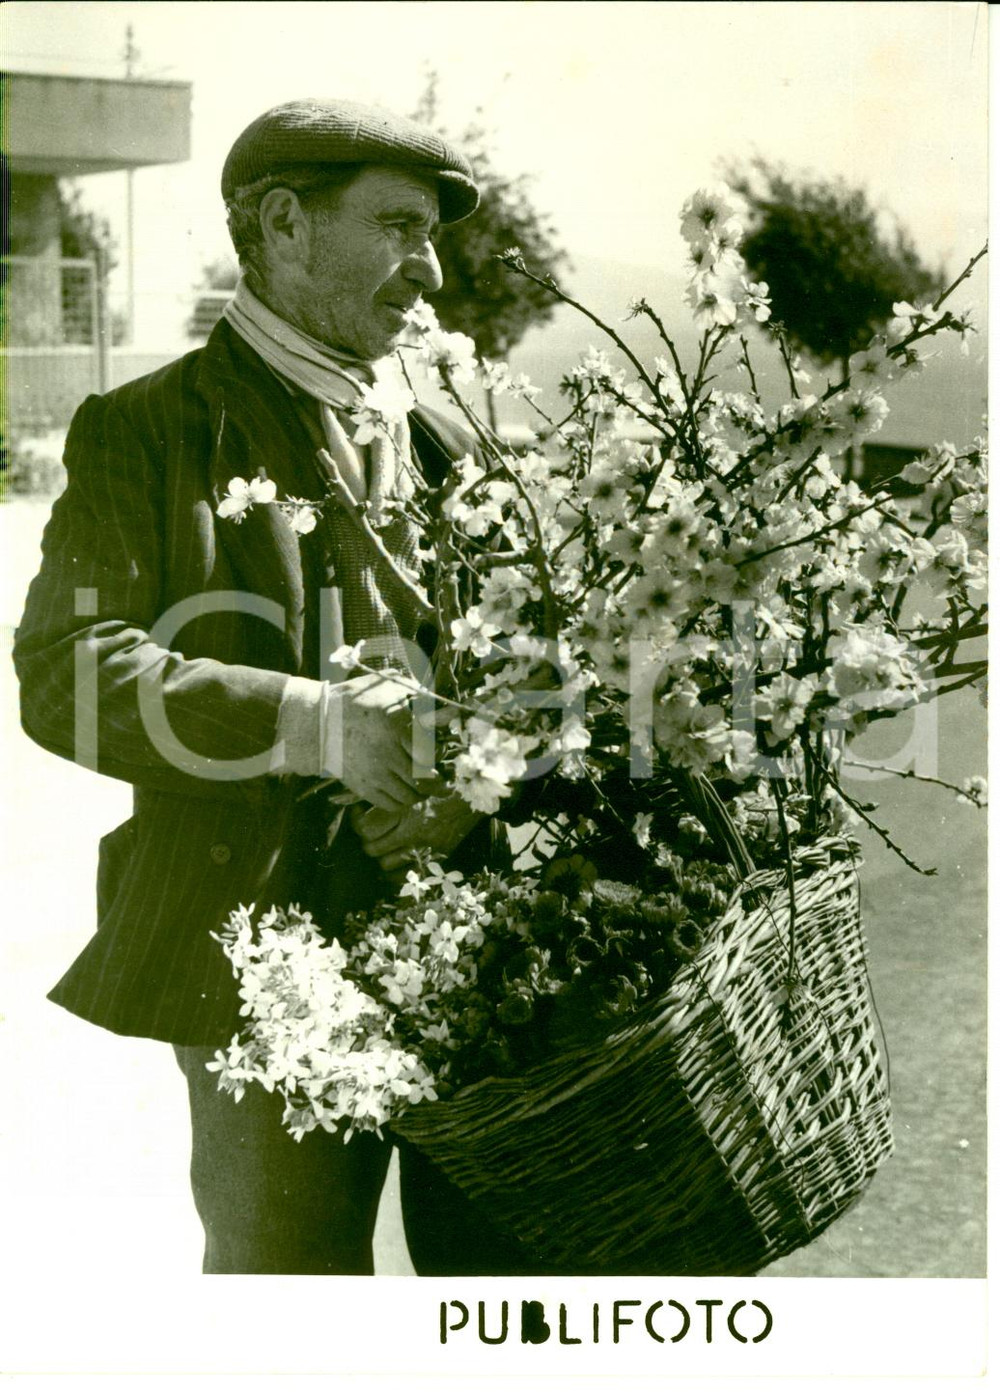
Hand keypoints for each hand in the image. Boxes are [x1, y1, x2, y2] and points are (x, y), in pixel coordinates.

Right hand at [327, 673, 433, 812]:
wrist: (316, 725)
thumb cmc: (352, 702)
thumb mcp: (382, 684)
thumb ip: (409, 687)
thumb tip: (429, 694)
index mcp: (395, 725)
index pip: (429, 751)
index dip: (436, 756)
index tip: (436, 755)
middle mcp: (387, 752)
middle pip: (424, 777)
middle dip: (435, 780)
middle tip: (438, 778)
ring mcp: (375, 773)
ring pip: (411, 795)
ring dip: (421, 794)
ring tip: (423, 788)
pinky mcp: (364, 787)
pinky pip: (392, 804)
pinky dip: (402, 803)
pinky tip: (404, 793)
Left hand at [351, 794, 483, 871]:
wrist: (474, 800)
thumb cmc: (444, 786)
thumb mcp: (418, 782)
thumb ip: (396, 791)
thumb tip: (367, 797)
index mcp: (406, 809)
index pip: (366, 827)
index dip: (356, 823)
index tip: (357, 816)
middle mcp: (412, 831)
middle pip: (372, 848)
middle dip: (368, 843)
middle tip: (370, 835)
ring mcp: (424, 848)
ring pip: (385, 864)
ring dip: (381, 857)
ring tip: (384, 848)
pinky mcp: (435, 860)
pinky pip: (406, 876)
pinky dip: (396, 873)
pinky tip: (395, 863)